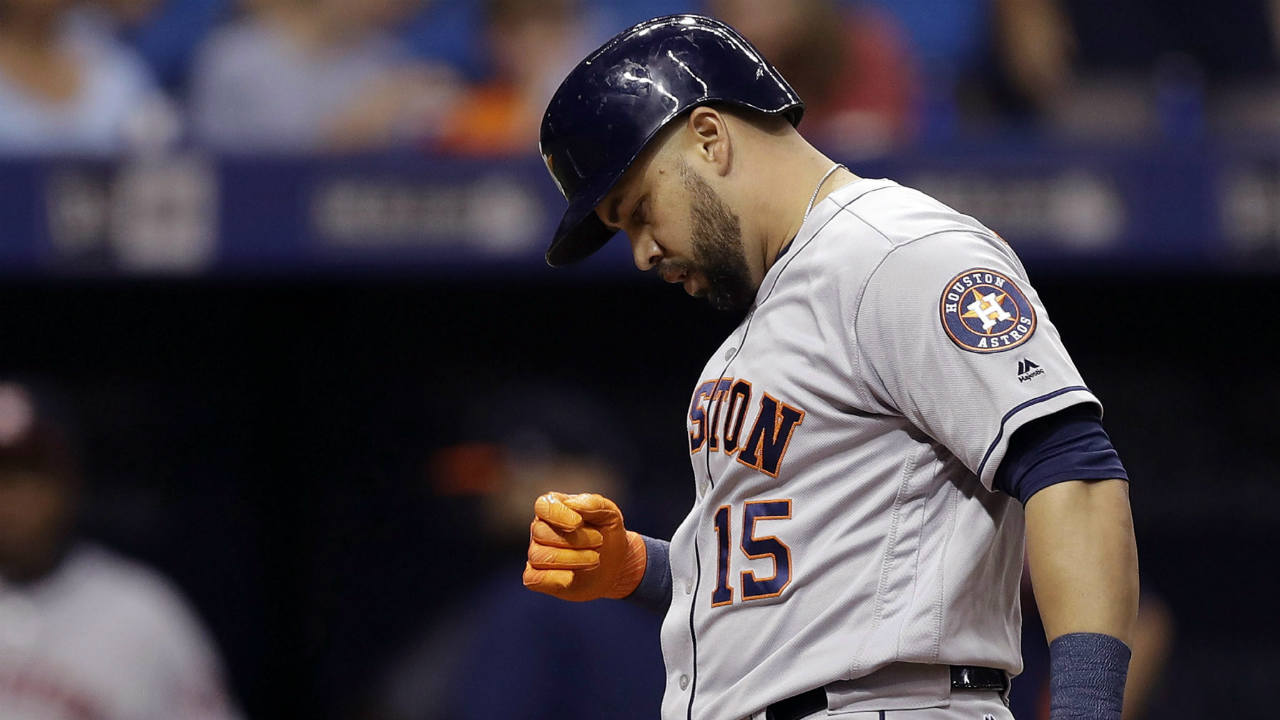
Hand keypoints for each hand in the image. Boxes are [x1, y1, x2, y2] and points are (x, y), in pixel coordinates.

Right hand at [522, 492, 646, 601]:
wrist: (615, 564)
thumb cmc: (607, 533)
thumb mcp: (609, 514)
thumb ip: (593, 503)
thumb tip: (571, 503)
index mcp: (553, 508)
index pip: (543, 506)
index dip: (558, 514)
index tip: (578, 523)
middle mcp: (540, 529)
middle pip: (542, 533)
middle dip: (575, 540)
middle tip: (599, 541)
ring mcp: (537, 554)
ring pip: (539, 556)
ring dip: (573, 559)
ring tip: (596, 559)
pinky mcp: (538, 578)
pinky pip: (533, 579)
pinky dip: (552, 578)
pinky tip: (571, 577)